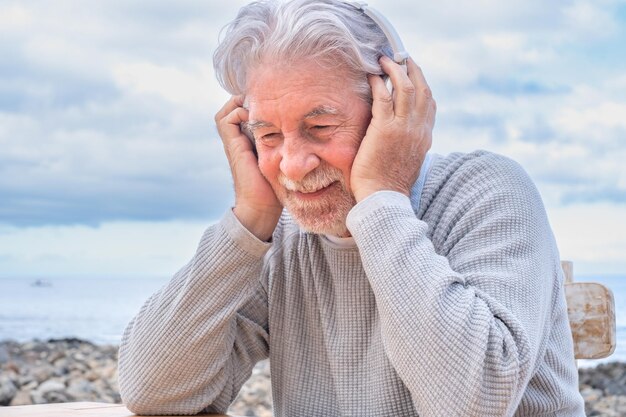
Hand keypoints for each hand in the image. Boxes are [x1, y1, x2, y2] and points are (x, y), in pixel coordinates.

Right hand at [215, 95, 281, 240]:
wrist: (262, 206)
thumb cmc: (278, 187)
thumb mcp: (285, 159)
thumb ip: (289, 145)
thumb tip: (312, 133)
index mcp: (251, 140)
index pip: (247, 111)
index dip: (259, 102)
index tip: (279, 100)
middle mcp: (239, 139)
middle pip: (234, 107)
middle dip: (249, 99)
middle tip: (269, 98)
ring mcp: (234, 142)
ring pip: (228, 110)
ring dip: (242, 103)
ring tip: (262, 105)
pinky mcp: (232, 146)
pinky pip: (227, 119)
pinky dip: (239, 112)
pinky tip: (258, 117)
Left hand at [350, 57, 435, 201]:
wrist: (383, 199)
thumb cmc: (389, 184)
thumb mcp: (407, 162)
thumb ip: (409, 145)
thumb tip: (401, 137)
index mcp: (425, 137)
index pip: (430, 104)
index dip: (423, 85)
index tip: (413, 74)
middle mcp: (418, 129)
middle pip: (422, 90)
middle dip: (412, 70)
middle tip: (401, 58)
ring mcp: (403, 128)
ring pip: (405, 88)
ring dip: (394, 70)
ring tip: (384, 60)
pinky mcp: (384, 130)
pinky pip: (384, 98)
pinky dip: (379, 84)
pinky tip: (372, 77)